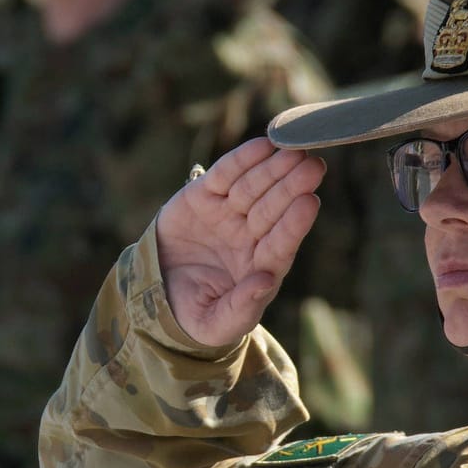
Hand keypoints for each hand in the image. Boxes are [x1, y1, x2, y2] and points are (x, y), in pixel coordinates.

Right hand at [155, 137, 327, 346]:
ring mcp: (229, 214)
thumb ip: (241, 307)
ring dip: (274, 168)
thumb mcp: (215, 323)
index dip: (294, 224)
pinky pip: (226, 174)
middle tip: (312, 166)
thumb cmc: (193, 315)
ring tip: (293, 150)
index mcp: (259, 268)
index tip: (309, 202)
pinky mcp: (205, 196)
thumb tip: (266, 281)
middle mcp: (250, 238)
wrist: (154, 294)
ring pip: (254, 187)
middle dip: (292, 187)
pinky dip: (243, 158)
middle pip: (274, 209)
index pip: (281, 244)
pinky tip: (264, 144)